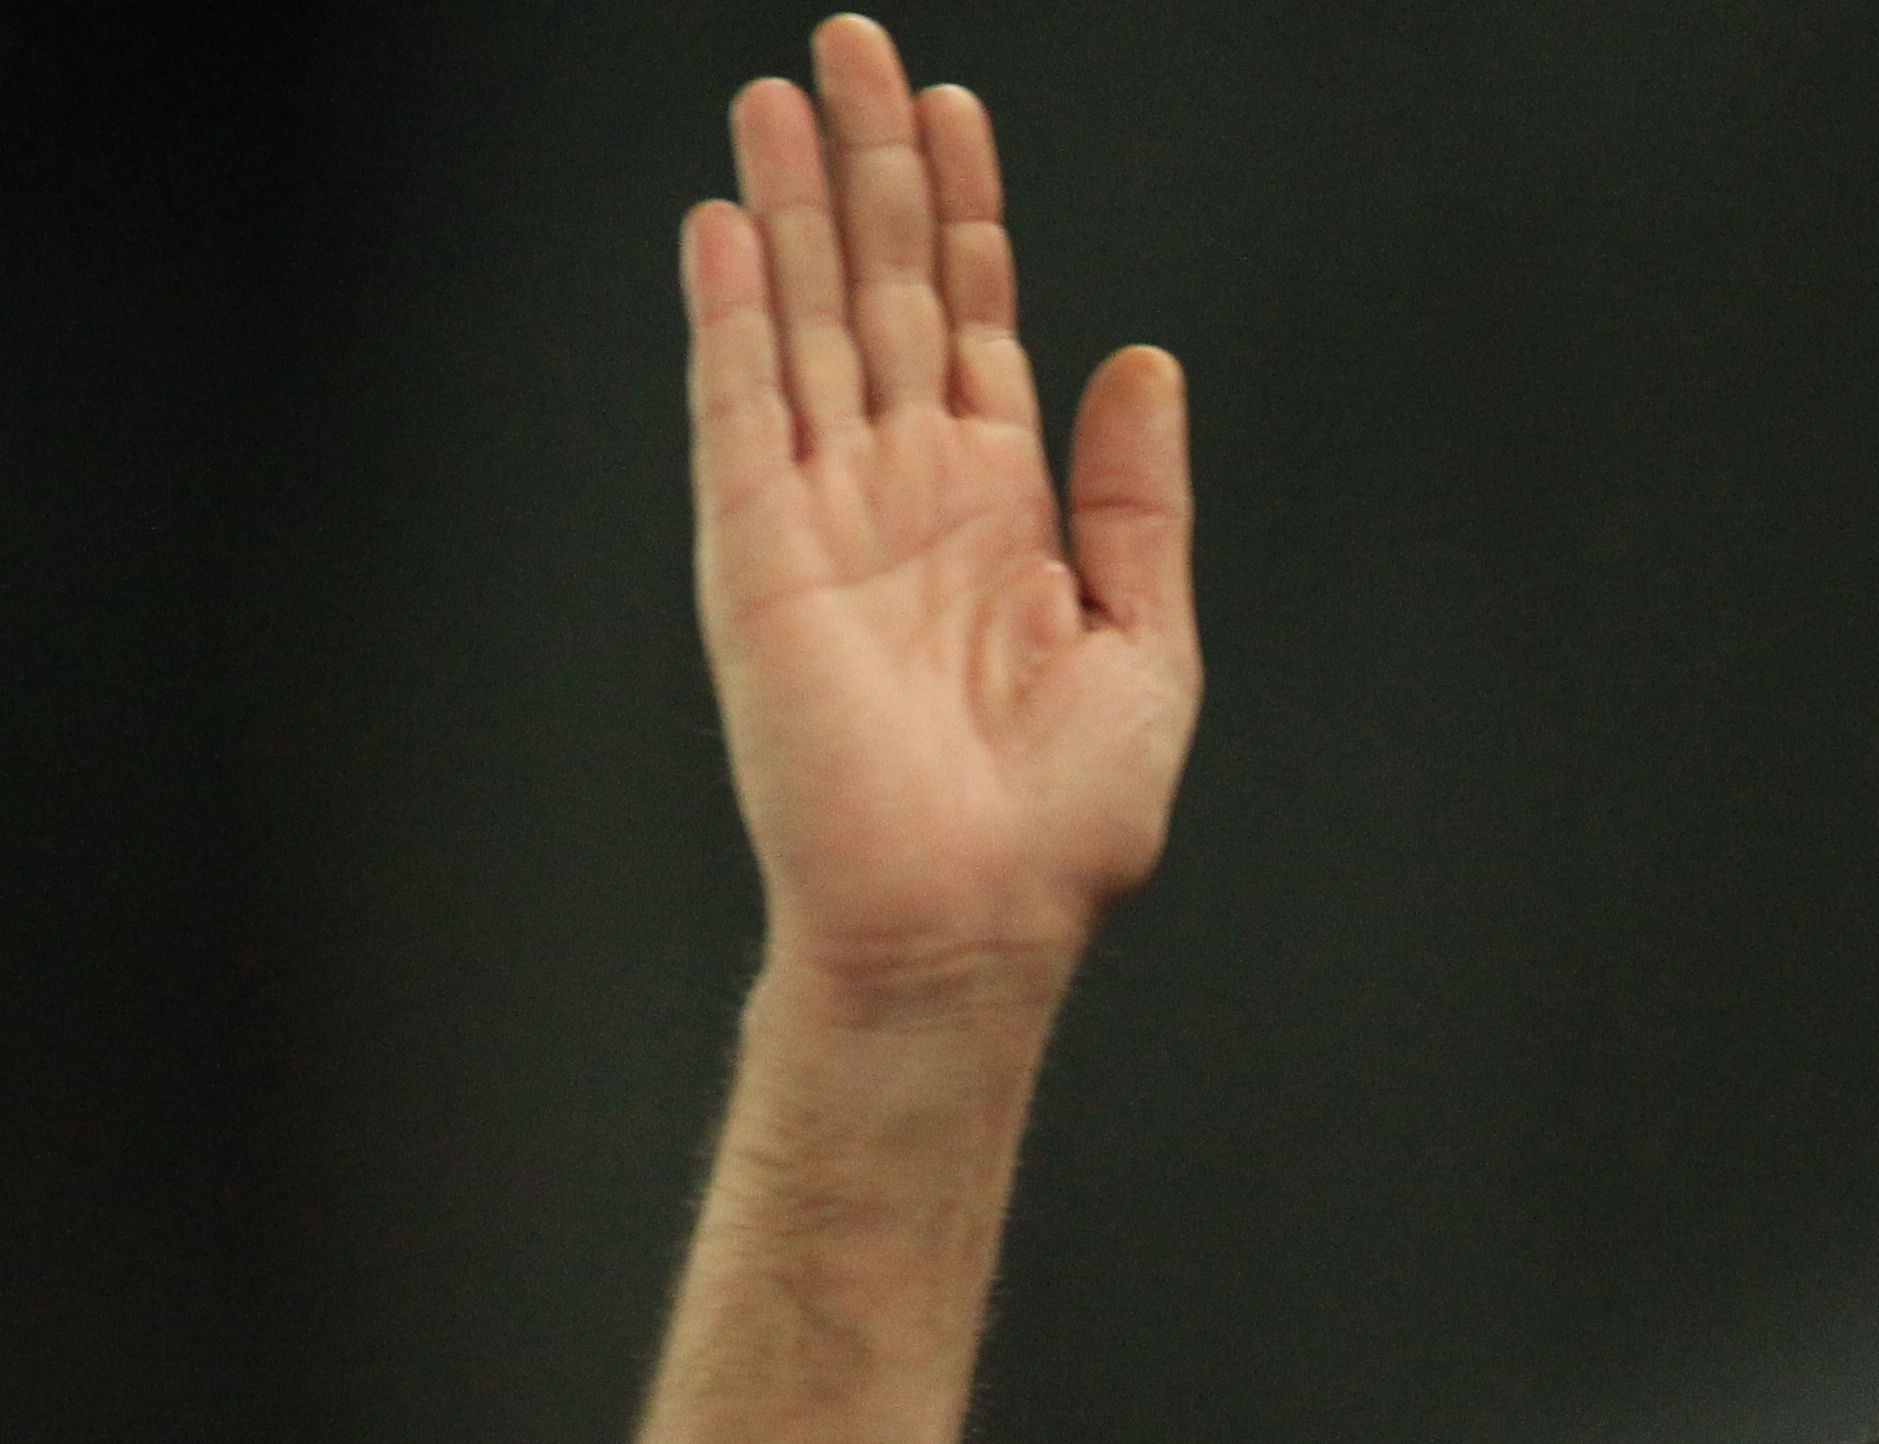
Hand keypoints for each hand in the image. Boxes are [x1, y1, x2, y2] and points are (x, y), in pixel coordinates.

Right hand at [686, 16, 1198, 1016]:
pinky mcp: (759, 555)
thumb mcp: (1148, 644)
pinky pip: (738, 409)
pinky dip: (733, 315)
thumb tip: (1142, 357)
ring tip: (779, 93)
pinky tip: (729, 224)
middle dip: (869, 167)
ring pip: (805, 322)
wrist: (974, 922)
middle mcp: (905, 494)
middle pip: (881, 290)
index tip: (953, 112)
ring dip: (792, 206)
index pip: (972, 323)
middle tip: (853, 44)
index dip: (965, 215)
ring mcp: (824, 516)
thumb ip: (1140, 500)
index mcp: (1000, 512)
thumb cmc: (1061, 826)